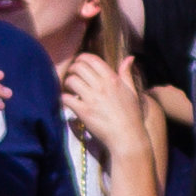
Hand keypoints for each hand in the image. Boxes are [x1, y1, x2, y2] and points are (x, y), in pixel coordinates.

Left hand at [58, 45, 150, 160]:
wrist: (128, 138)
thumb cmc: (132, 116)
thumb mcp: (132, 92)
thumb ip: (126, 74)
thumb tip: (130, 58)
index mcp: (113, 79)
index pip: (92, 59)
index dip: (82, 58)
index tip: (78, 63)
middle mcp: (102, 86)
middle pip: (78, 67)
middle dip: (72, 69)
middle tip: (71, 76)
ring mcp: (92, 98)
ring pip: (71, 80)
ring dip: (67, 83)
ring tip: (69, 89)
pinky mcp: (84, 112)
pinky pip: (66, 98)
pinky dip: (63, 98)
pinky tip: (67, 101)